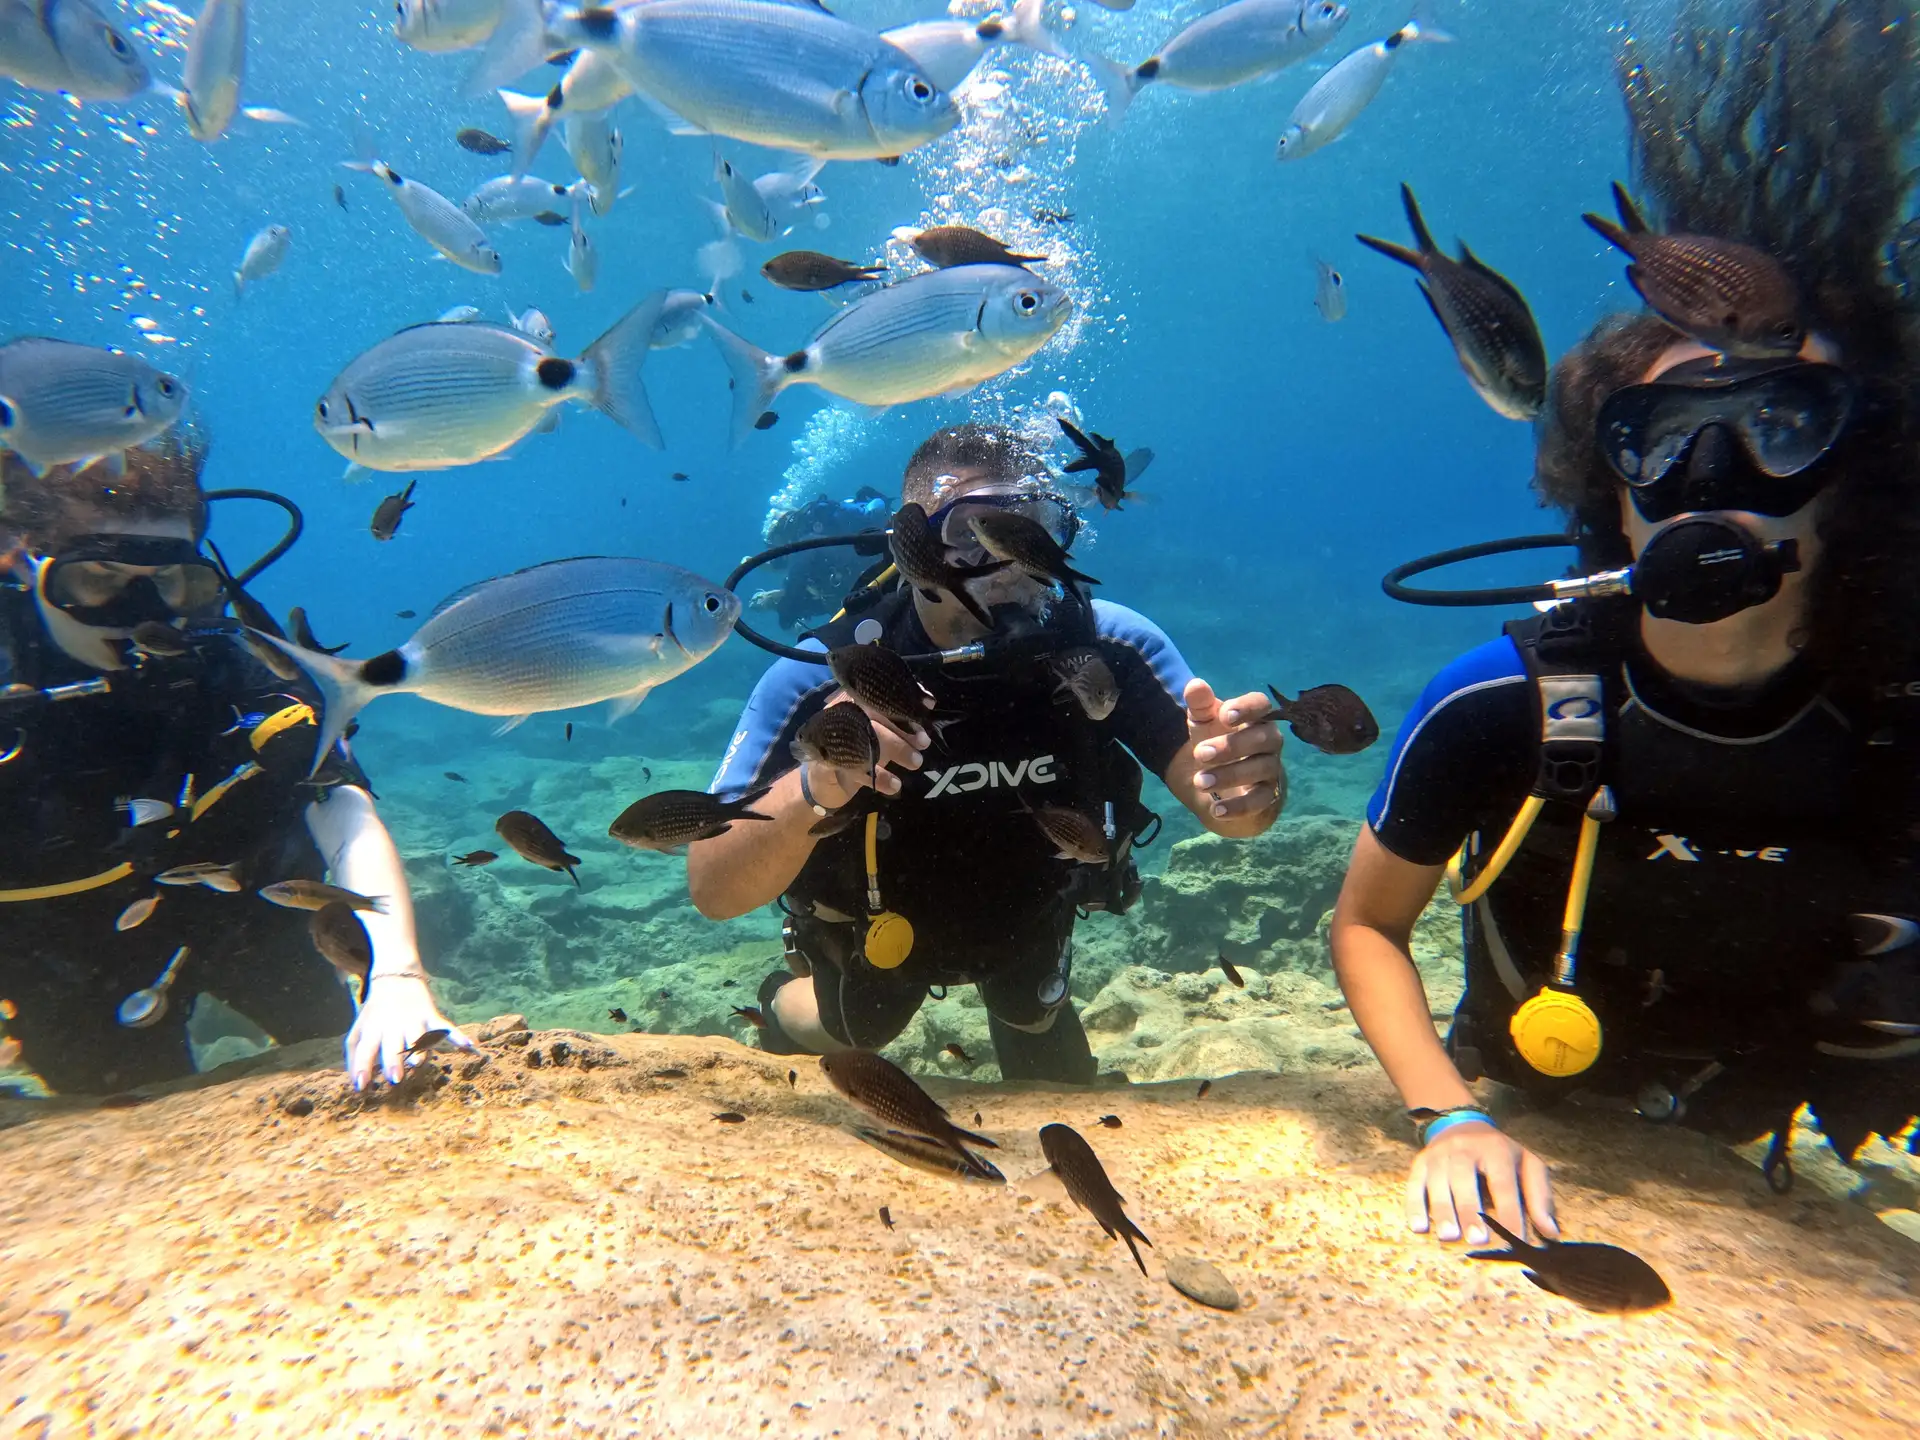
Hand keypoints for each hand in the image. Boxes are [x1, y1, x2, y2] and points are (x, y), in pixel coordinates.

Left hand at [344, 974, 472, 1089]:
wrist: (395, 979)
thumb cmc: (374, 1013)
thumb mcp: (358, 1030)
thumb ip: (354, 1056)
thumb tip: (356, 1084)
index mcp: (373, 1030)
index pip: (365, 1050)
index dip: (362, 1067)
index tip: (361, 1086)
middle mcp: (393, 1026)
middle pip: (393, 1045)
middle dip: (394, 1061)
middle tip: (395, 1079)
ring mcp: (414, 1021)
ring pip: (418, 1037)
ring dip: (419, 1050)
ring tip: (418, 1063)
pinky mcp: (431, 1017)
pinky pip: (446, 1027)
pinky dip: (458, 1036)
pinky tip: (469, 1046)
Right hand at [805, 688, 930, 806]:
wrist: (820, 781)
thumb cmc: (853, 751)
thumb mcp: (875, 733)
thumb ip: (896, 721)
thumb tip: (926, 706)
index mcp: (850, 702)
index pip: (876, 694)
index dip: (902, 698)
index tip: (926, 706)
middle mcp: (839, 715)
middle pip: (872, 714)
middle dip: (902, 728)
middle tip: (923, 741)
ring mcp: (830, 740)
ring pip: (866, 738)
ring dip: (895, 749)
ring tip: (916, 762)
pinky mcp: (826, 765)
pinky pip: (854, 769)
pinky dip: (879, 777)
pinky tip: (895, 784)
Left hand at [1183, 678, 1284, 819]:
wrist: (1222, 785)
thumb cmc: (1216, 743)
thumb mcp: (1203, 724)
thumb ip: (1199, 706)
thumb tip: (1194, 685)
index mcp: (1254, 717)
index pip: (1261, 704)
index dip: (1247, 708)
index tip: (1225, 716)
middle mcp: (1269, 741)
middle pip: (1264, 738)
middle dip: (1231, 746)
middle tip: (1198, 754)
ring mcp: (1272, 768)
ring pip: (1261, 769)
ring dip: (1229, 775)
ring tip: (1199, 781)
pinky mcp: (1269, 796)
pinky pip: (1261, 801)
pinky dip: (1239, 806)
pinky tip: (1216, 810)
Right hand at [1407, 1122, 1558, 1245]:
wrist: (1461, 1125)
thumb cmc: (1500, 1155)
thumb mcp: (1527, 1166)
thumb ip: (1539, 1197)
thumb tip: (1550, 1233)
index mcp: (1495, 1150)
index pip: (1502, 1182)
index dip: (1509, 1210)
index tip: (1514, 1237)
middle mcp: (1464, 1149)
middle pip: (1464, 1179)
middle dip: (1470, 1210)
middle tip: (1477, 1239)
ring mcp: (1439, 1155)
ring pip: (1438, 1182)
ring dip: (1442, 1210)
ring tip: (1449, 1236)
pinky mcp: (1420, 1163)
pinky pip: (1414, 1184)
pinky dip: (1414, 1205)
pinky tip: (1419, 1227)